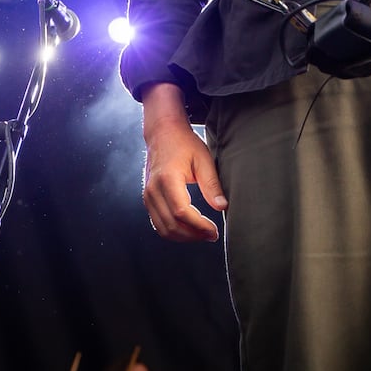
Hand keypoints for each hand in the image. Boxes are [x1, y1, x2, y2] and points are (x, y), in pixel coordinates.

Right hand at [141, 84, 227, 242]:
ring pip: (163, 228)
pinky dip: (173, 231)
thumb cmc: (184, 144)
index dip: (199, 226)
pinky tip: (189, 228)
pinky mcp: (148, 199)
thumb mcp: (203, 160)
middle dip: (193, 235)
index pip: (182, 212)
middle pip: (171, 225)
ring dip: (183, 236)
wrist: (163, 133)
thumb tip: (222, 207)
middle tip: (211, 235)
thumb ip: (212, 185)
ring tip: (202, 234)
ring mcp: (148, 196)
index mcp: (168, 179)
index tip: (214, 231)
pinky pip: (158, 223)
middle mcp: (153, 190)